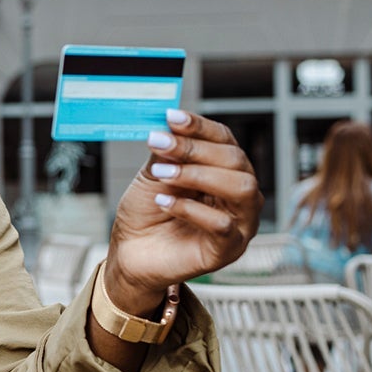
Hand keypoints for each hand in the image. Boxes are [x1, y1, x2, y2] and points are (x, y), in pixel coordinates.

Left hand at [105, 109, 262, 312]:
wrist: (131, 254)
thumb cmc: (146, 214)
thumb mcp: (152, 176)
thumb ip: (165, 154)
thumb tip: (170, 127)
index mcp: (224, 170)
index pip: (223, 140)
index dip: (199, 126)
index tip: (171, 117)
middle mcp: (239, 193)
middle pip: (235, 160)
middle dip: (195, 149)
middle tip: (160, 143)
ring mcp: (239, 222)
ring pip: (240, 188)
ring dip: (199, 175)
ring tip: (164, 174)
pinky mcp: (229, 249)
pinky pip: (222, 225)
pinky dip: (192, 210)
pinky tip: (164, 202)